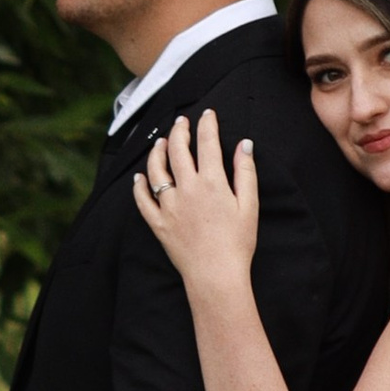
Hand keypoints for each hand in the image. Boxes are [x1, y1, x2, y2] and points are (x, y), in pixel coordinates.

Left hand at [131, 107, 257, 286]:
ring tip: (162, 143)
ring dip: (158, 152)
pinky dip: (140, 186)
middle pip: (178, 151)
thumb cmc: (237, 244)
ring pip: (156, 171)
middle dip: (180, 131)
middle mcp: (187, 189)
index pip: (207, 143)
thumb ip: (245, 172)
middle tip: (181, 122)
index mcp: (212, 183)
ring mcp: (169, 206)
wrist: (216, 276)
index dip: (206, 125)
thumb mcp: (249, 206)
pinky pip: (143, 201)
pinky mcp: (158, 223)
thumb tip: (244, 144)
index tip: (207, 114)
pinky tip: (140, 178)